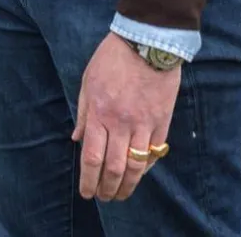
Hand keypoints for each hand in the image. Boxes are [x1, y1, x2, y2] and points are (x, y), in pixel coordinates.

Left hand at [72, 33, 180, 201]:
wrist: (147, 42)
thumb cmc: (112, 58)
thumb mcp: (88, 81)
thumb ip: (83, 113)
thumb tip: (77, 139)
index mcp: (99, 113)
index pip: (92, 158)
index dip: (88, 181)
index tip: (86, 193)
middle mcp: (121, 124)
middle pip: (113, 169)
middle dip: (107, 189)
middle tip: (103, 198)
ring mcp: (143, 124)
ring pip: (136, 167)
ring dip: (127, 186)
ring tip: (121, 194)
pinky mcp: (162, 121)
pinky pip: (155, 153)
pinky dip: (147, 168)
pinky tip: (139, 174)